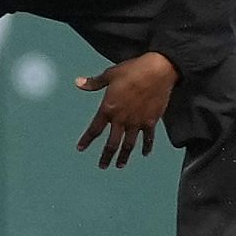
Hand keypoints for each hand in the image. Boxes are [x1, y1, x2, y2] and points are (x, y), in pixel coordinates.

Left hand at [75, 52, 177, 168]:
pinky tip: (144, 154)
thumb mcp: (110, 74)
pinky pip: (148, 138)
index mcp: (109, 108)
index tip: (81, 148)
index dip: (86, 140)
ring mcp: (137, 122)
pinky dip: (146, 147)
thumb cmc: (133, 70)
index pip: (94, 129)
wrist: (157, 71)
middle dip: (106, 156)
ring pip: (129, 145)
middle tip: (102, 165)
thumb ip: (94, 82)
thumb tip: (78, 82)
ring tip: (120, 165)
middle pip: (111, 144)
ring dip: (123, 157)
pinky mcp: (151, 121)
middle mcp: (121, 119)